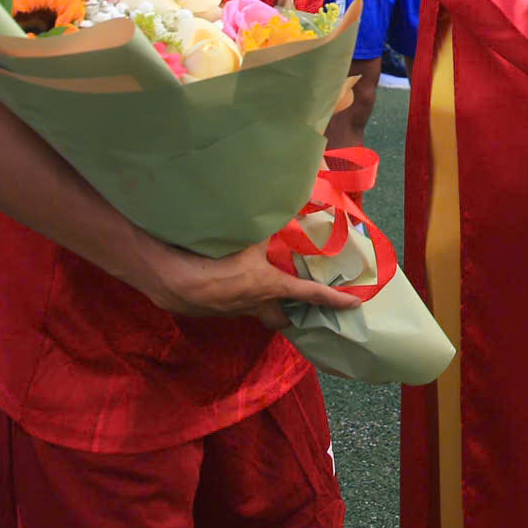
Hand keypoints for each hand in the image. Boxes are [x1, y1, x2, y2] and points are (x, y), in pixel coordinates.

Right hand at [136, 237, 359, 330]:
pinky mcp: (209, 312)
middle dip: (289, 314)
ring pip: (252, 311)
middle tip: (294, 302)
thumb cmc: (214, 259)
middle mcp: (255, 305)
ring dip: (258, 301)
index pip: (310, 295)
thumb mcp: (247, 238)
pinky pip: (228, 305)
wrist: (172, 280)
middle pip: (279, 320)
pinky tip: (222, 280)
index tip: (355, 303)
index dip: (334, 300)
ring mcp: (231, 312)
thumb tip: (281, 208)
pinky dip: (231, 295)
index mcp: (270, 287)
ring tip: (254, 283)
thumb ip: (266, 226)